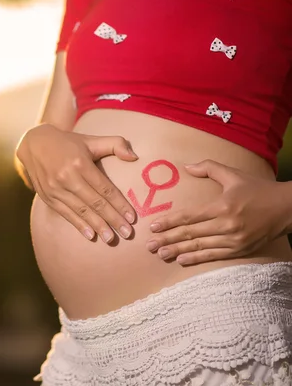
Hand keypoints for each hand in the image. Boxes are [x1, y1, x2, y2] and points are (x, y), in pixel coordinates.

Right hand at [16, 123, 137, 242]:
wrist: (34, 144)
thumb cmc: (68, 143)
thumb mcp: (91, 139)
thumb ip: (116, 144)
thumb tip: (135, 157)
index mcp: (80, 163)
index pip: (104, 188)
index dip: (119, 204)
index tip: (132, 218)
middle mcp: (67, 177)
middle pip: (95, 202)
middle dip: (112, 219)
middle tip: (127, 233)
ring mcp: (55, 189)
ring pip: (81, 211)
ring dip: (97, 226)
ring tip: (111, 239)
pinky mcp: (47, 197)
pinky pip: (66, 214)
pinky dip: (79, 225)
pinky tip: (91, 236)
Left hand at [146, 159, 289, 264]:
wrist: (288, 209)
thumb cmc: (258, 189)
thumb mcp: (234, 175)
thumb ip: (209, 168)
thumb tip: (186, 166)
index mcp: (222, 205)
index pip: (189, 216)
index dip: (169, 222)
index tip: (153, 226)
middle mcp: (227, 224)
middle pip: (190, 233)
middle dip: (167, 239)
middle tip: (149, 245)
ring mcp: (234, 239)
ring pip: (199, 246)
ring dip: (177, 251)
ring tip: (160, 254)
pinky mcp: (240, 249)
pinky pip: (214, 255)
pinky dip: (196, 258)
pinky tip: (181, 260)